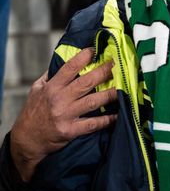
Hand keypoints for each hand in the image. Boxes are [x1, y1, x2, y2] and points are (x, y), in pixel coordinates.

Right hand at [10, 48, 116, 182]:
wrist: (26, 140)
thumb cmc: (33, 112)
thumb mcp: (37, 89)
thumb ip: (51, 75)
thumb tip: (64, 58)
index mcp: (52, 87)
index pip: (69, 68)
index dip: (83, 57)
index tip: (95, 49)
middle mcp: (59, 99)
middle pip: (86, 82)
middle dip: (103, 72)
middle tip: (116, 64)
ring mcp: (65, 115)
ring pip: (92, 101)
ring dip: (109, 94)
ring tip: (122, 87)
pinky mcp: (70, 131)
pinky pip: (92, 124)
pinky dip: (107, 120)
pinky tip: (118, 115)